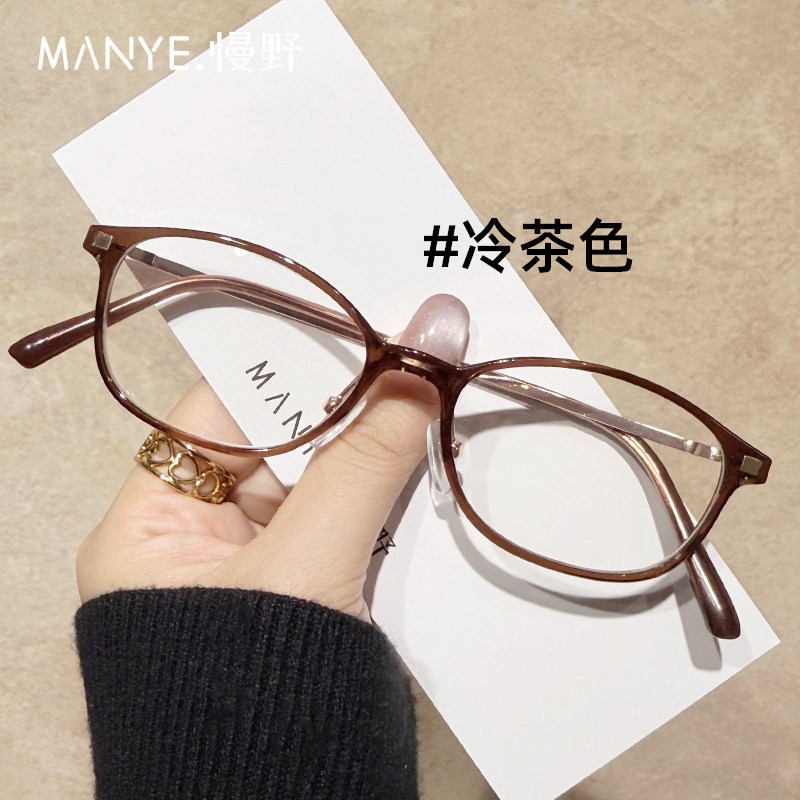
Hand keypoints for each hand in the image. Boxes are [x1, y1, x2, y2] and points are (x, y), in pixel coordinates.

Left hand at [76, 295, 468, 621]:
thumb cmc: (253, 704)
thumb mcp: (305, 567)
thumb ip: (363, 459)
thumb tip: (422, 353)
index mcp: (154, 524)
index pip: (221, 405)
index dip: (290, 359)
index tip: (362, 315)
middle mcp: (203, 539)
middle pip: (284, 438)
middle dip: (357, 400)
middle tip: (423, 346)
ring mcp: (263, 566)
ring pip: (331, 479)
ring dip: (388, 448)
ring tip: (443, 394)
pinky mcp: (315, 593)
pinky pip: (358, 523)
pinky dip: (399, 497)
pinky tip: (442, 462)